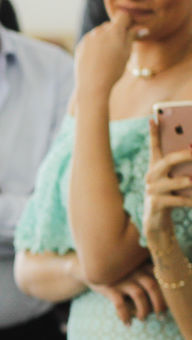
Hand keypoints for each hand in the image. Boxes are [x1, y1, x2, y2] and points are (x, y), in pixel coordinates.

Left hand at [74, 12, 144, 98]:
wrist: (92, 85)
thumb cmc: (114, 69)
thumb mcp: (127, 52)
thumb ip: (132, 37)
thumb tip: (142, 29)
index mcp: (114, 30)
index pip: (123, 16)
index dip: (128, 22)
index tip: (130, 31)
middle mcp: (99, 31)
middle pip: (111, 25)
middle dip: (116, 31)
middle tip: (120, 45)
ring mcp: (88, 38)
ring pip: (99, 32)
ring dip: (105, 38)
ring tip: (108, 54)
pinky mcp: (80, 45)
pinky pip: (90, 40)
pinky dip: (95, 45)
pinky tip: (97, 57)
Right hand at [89, 262, 166, 324]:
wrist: (89, 269)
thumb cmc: (117, 273)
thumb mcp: (132, 269)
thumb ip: (146, 276)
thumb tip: (161, 299)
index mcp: (142, 265)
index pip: (160, 278)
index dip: (166, 294)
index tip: (168, 305)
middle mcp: (134, 270)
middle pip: (153, 286)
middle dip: (159, 303)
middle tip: (161, 315)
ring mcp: (121, 279)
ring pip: (139, 295)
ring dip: (144, 310)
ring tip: (143, 319)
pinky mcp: (109, 288)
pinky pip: (120, 304)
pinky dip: (125, 316)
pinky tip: (127, 324)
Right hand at [143, 118, 191, 244]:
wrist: (157, 221)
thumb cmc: (170, 195)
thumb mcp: (175, 179)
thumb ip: (182, 166)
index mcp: (155, 167)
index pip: (154, 146)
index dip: (153, 133)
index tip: (154, 118)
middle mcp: (151, 176)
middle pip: (168, 161)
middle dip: (184, 155)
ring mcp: (152, 190)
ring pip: (177, 181)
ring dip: (190, 182)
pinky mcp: (156, 203)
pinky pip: (178, 199)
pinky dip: (190, 200)